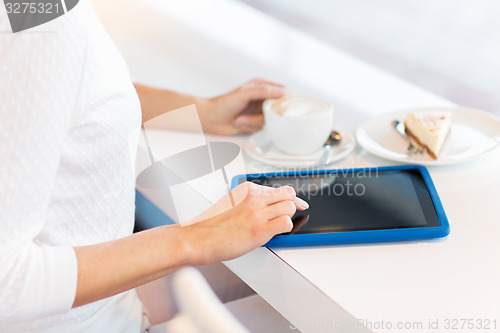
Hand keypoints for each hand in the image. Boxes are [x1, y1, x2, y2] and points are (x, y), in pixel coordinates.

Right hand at [180, 182, 307, 264]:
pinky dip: (285, 228)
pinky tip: (277, 232)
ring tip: (280, 224)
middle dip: (293, 202)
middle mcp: (253, 198)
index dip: (288, 196)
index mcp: (246, 189)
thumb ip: (247, 201)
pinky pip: (286, 223)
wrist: (197, 239)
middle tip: (297, 209)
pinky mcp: (260, 230)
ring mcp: (257, 213)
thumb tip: (266, 204)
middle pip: (288, 193)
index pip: (276, 188)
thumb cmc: (210, 226)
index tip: (295, 200)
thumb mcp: (230, 203)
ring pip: (290, 207)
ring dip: (288, 216)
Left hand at [201, 79, 287, 134]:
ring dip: (253, 122)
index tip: (274, 107)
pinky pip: (261, 127)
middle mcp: (263, 98)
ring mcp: (260, 111)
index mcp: (262, 85)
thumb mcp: (245, 93)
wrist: (210, 118)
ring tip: (240, 119)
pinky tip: (240, 123)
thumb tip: (284, 92)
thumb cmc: (224, 103)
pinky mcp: (255, 122)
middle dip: (264, 115)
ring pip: (270, 120)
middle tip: (252, 115)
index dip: (283, 101)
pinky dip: (250, 127)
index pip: (284, 92)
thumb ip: (265, 91)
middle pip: (278, 109)